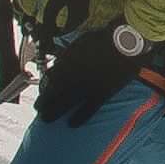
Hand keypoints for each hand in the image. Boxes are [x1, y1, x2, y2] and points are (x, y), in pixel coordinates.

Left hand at [35, 22, 154, 123]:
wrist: (124, 42)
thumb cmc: (102, 39)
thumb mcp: (78, 44)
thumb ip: (65, 57)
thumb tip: (56, 67)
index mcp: (67, 64)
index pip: (50, 82)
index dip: (43, 92)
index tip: (40, 98)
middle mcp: (73, 77)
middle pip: (54, 94)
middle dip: (44, 105)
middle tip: (40, 113)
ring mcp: (87, 87)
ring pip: (66, 103)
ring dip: (54, 112)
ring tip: (47, 120)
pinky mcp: (101, 94)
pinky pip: (88, 109)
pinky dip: (79, 118)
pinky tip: (72, 124)